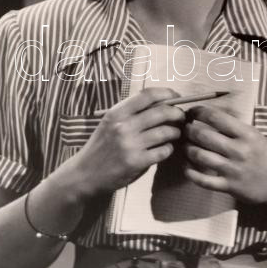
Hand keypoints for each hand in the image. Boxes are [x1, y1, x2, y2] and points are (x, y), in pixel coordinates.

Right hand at [66, 88, 184, 199]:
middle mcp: (123, 126)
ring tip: (174, 134)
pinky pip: (164, 151)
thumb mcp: (110, 123)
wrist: (85, 174)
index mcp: (117, 113)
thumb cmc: (102, 146)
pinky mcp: (136, 162)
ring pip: (166, 131)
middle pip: (162, 111)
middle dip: (177, 113)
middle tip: (181, 117)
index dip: (167, 93)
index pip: (148, 95)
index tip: (176, 97)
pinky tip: (165, 149)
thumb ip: (131, 112)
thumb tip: (162, 101)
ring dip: (176, 132)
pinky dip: (169, 149)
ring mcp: (130, 145)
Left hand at [182, 105, 266, 206]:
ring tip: (185, 146)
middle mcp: (238, 150)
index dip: (198, 112)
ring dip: (187, 149)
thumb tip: (210, 111)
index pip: (215, 117)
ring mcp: (232, 170)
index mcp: (246, 134)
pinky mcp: (229, 187)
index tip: (191, 112)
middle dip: (188, 130)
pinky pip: (202, 180)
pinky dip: (190, 172)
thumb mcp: (254, 135)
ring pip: (199, 155)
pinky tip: (187, 166)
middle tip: (184, 129)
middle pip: (203, 135)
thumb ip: (233, 125)